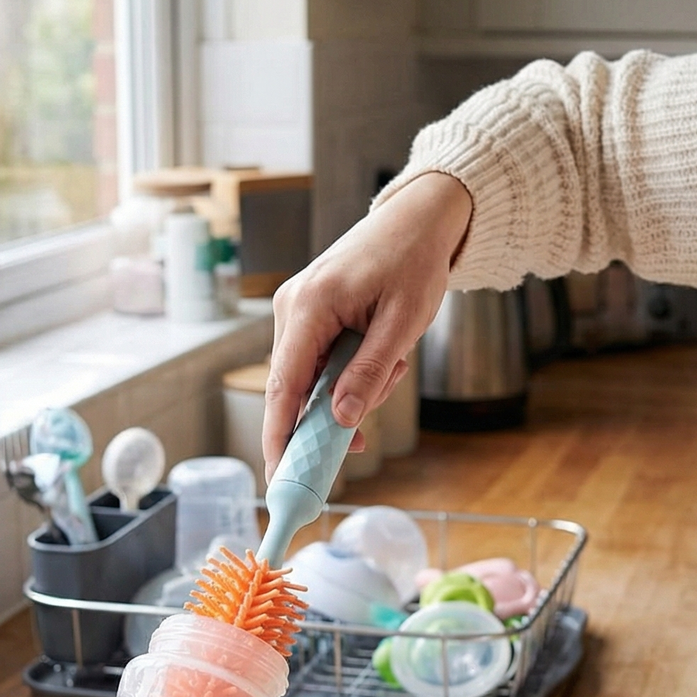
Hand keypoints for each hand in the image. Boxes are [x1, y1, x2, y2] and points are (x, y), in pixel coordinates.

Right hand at [262, 172, 472, 475]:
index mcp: (309, 305)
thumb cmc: (414, 261)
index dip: (279, 436)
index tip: (279, 477)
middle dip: (329, 418)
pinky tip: (382, 361)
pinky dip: (348, 374)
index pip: (283, 386)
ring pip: (310, 379)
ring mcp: (296, 310)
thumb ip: (369, 373)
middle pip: (294, 388)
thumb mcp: (402, 323)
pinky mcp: (308, 313)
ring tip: (394, 365)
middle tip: (361, 440)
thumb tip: (341, 421)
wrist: (417, 220)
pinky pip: (319, 362)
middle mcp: (291, 307)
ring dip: (350, 391)